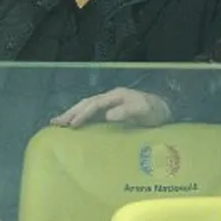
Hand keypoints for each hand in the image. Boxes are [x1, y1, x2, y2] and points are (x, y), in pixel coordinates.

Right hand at [50, 87, 170, 127]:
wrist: (164, 110)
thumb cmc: (155, 111)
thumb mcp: (144, 110)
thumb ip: (127, 111)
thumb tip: (107, 115)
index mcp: (116, 96)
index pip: (95, 104)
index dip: (83, 114)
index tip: (72, 124)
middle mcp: (110, 97)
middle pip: (86, 102)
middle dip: (71, 112)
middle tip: (56, 122)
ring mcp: (110, 103)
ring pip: (87, 106)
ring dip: (72, 113)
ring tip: (58, 122)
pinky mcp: (111, 110)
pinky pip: (92, 111)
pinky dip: (80, 116)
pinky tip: (73, 123)